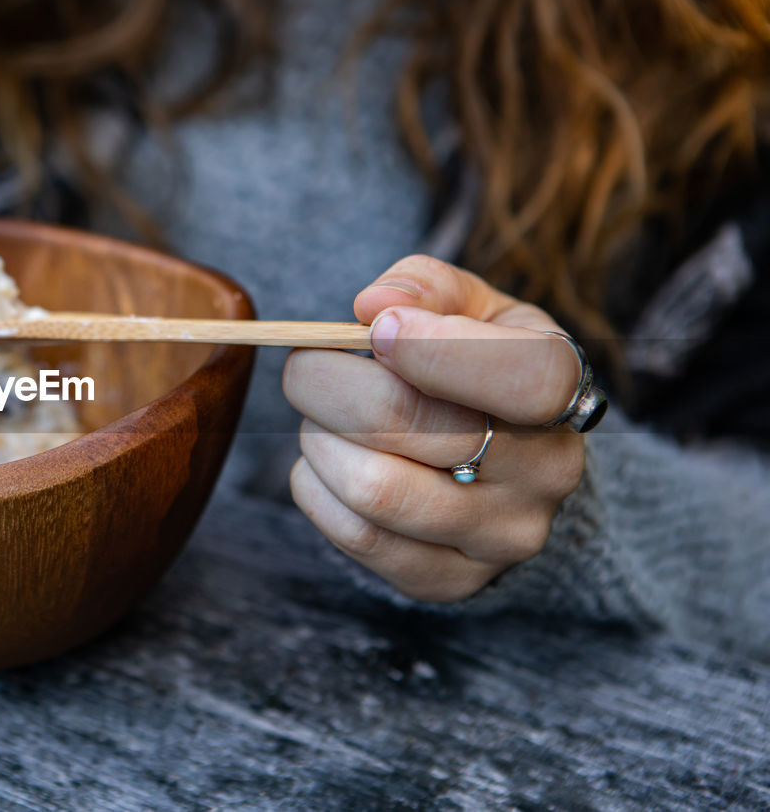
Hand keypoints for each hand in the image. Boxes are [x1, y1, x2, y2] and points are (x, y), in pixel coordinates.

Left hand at [283, 254, 586, 602]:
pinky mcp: (449, 580)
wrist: (506, 467)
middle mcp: (547, 471)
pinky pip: (355, 535)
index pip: (523, 376)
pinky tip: (327, 462)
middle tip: (305, 364)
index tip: (374, 330)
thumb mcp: (472, 308)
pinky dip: (316, 489)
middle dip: (330, 384)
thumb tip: (373, 304)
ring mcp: (501, 536)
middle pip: (416, 428)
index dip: (436, 349)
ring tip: (321, 418)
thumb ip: (426, 287)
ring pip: (375, 489)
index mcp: (563, 388)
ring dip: (319, 440)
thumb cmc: (477, 368)